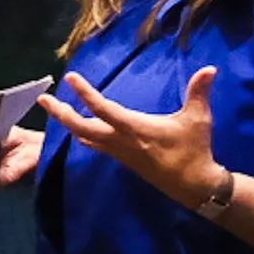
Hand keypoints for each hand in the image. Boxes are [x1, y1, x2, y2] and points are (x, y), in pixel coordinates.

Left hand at [48, 68, 222, 205]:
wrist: (193, 184)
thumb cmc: (194, 150)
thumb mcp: (198, 119)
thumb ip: (199, 92)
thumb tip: (210, 69)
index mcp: (135, 128)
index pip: (103, 109)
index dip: (85, 93)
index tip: (70, 78)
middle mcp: (121, 141)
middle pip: (81, 127)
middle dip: (60, 113)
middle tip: (43, 99)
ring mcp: (119, 152)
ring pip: (85, 137)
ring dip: (69, 123)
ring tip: (55, 109)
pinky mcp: (122, 159)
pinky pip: (94, 145)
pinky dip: (83, 133)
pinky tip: (78, 127)